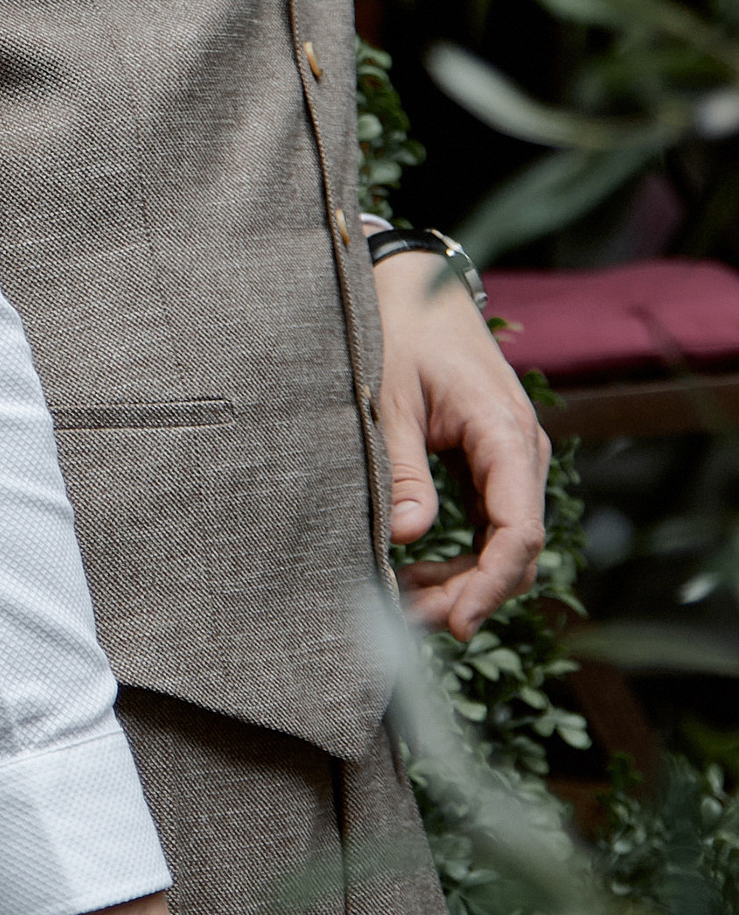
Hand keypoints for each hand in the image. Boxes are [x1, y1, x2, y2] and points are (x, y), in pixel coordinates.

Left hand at [373, 247, 549, 638]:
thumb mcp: (391, 402)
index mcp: (506, 435)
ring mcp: (512, 465)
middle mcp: (523, 455)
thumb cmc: (403, 336)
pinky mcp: (493, 470)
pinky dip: (459, 561)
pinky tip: (416, 576)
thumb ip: (402, 470)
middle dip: (468, 595)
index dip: (490, 585)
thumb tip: (406, 537)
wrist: (418, 291)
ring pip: (504, 548)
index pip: (518, 530)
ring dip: (462, 584)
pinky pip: (489, 531)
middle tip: (406, 621)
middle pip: (515, 551)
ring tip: (403, 606)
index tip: (457, 623)